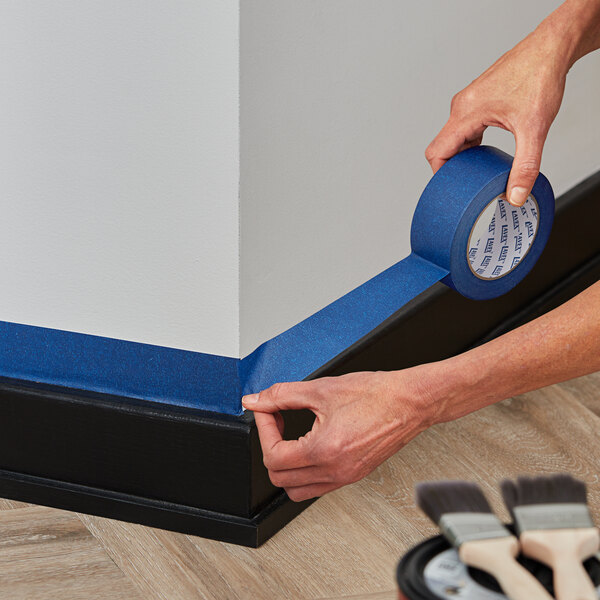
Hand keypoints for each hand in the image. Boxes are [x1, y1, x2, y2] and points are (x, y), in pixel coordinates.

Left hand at [241, 370, 433, 500]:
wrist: (410, 402)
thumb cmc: (375, 394)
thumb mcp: (321, 388)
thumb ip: (281, 395)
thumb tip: (256, 400)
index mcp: (324, 450)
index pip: (272, 456)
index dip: (263, 429)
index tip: (267, 411)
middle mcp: (334, 471)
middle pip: (279, 478)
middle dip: (270, 447)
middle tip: (276, 420)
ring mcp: (345, 477)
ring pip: (297, 490)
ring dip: (285, 466)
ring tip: (290, 437)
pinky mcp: (354, 475)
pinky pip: (318, 486)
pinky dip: (305, 472)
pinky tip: (309, 445)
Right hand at [425, 24, 568, 205]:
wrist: (551, 48)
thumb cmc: (540, 76)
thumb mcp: (534, 129)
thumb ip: (525, 166)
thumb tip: (516, 194)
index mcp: (466, 113)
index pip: (436, 152)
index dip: (440, 174)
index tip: (451, 188)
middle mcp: (462, 106)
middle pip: (442, 146)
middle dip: (453, 167)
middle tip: (468, 183)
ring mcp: (468, 101)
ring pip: (453, 137)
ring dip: (463, 154)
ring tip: (479, 168)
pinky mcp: (477, 99)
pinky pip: (463, 127)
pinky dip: (470, 142)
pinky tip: (486, 149)